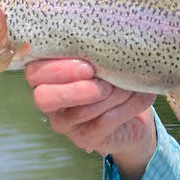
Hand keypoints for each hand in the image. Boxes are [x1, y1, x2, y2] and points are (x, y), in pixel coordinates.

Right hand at [25, 59, 156, 179]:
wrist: (134, 114)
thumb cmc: (112, 76)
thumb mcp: (102, 59)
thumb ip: (95, 51)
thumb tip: (109, 39)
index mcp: (48, 77)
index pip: (34, 73)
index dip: (57, 70)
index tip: (88, 67)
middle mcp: (51, 102)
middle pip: (43, 98)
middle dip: (75, 90)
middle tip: (104, 85)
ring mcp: (66, 123)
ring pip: (81, 111)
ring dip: (112, 96)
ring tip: (131, 86)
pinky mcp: (86, 139)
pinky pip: (104, 123)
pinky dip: (128, 107)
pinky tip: (144, 97)